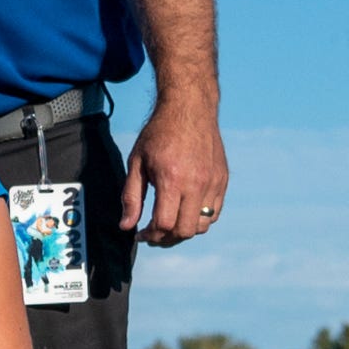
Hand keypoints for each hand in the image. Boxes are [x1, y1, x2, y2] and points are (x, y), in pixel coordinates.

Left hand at [122, 95, 226, 245]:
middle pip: (185, 231)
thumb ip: (131, 197)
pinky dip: (200, 219)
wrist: (189, 109)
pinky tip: (184, 211)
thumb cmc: (158, 134)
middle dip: (166, 238)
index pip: (164, 224)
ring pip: (203, 226)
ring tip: (169, 225)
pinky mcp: (222, 180)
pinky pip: (214, 212)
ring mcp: (213, 182)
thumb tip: (126, 226)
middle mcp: (197, 184)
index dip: (150, 236)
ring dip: (184, 231)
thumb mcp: (136, 163)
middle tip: (153, 234)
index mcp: (172, 179)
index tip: (139, 234)